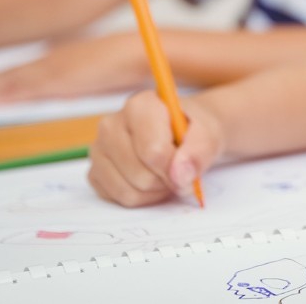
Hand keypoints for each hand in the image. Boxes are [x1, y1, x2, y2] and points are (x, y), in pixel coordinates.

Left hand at [0, 33, 149, 102]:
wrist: (136, 51)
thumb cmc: (120, 60)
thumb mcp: (93, 72)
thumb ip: (75, 79)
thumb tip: (64, 89)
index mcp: (56, 59)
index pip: (18, 71)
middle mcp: (50, 62)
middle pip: (9, 75)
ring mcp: (54, 69)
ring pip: (13, 81)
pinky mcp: (62, 80)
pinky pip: (30, 89)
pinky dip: (10, 94)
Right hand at [88, 90, 223, 206]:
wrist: (185, 134)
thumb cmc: (194, 131)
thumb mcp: (209, 134)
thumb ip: (200, 151)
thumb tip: (180, 175)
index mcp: (139, 105)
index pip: (153, 151)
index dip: (176, 168)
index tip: (189, 167)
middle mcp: (112, 124)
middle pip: (140, 175)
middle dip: (166, 180)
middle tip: (179, 170)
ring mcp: (99, 149)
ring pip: (128, 191)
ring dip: (155, 191)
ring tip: (166, 174)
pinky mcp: (96, 171)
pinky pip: (118, 199)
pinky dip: (141, 198)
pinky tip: (151, 180)